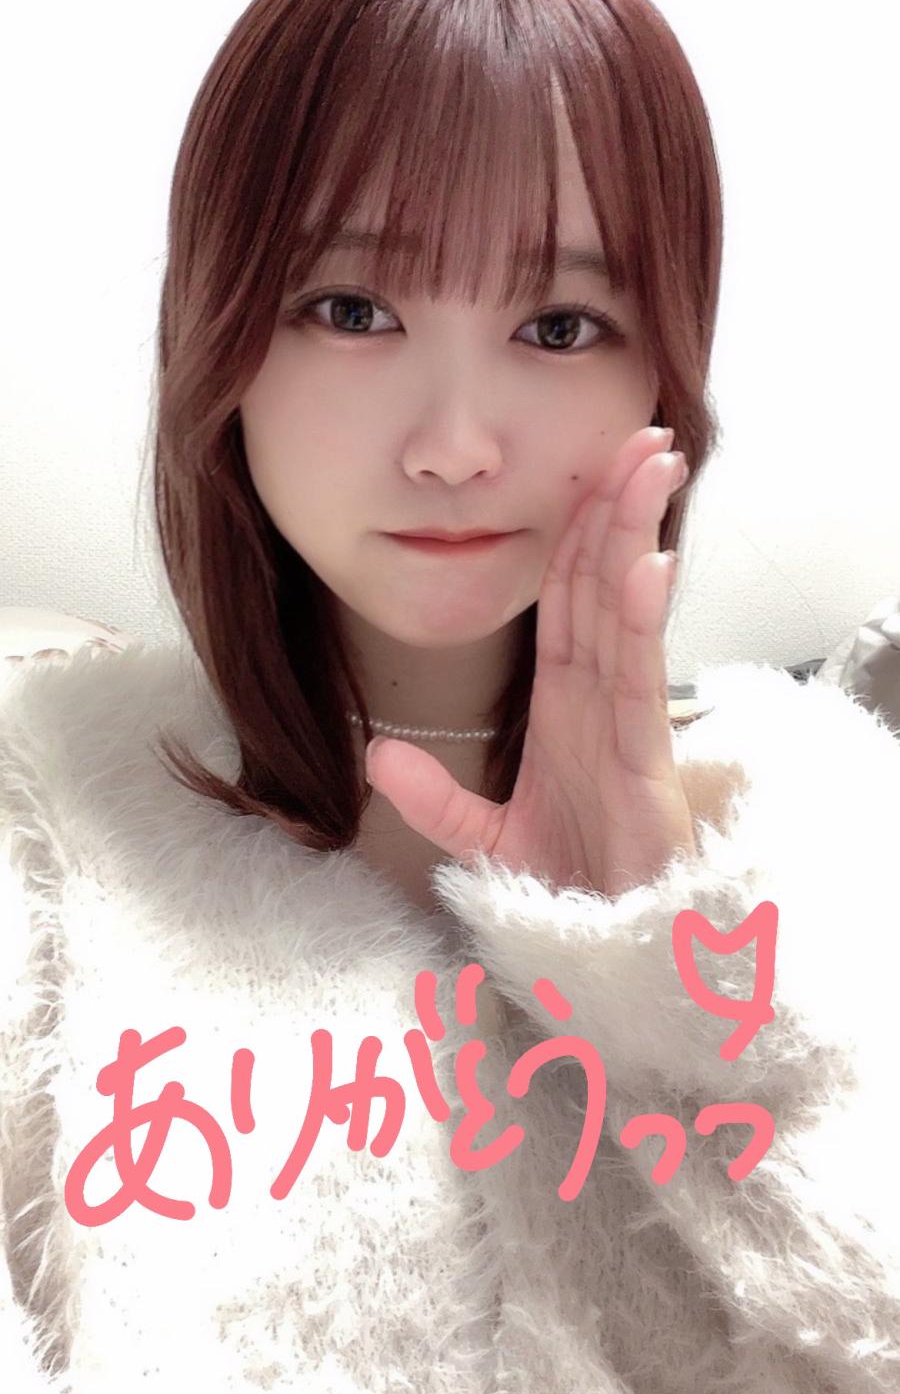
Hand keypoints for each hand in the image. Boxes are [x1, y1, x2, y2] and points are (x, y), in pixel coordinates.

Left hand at [364, 425, 697, 899]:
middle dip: (617, 508)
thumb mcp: (484, 843)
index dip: (575, 535)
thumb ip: (434, 799)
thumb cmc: (571, 893)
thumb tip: (374, 756)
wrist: (606, 957)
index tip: (584, 471)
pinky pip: (638, 680)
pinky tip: (645, 564)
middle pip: (604, 586)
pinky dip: (641, 621)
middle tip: (638, 435)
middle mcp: (599, 702)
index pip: (568, 602)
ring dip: (636, 536)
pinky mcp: (642, 763)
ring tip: (651, 465)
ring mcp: (624, 726)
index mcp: (565, 707)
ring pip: (627, 613)